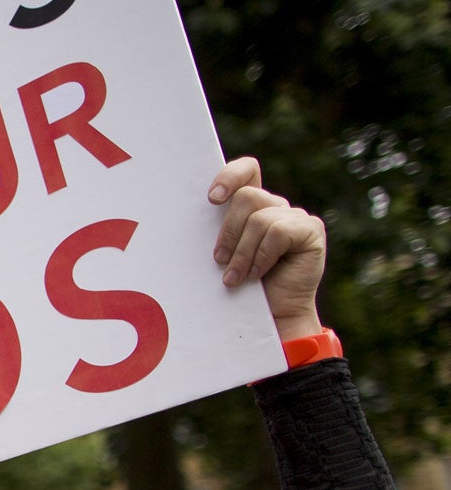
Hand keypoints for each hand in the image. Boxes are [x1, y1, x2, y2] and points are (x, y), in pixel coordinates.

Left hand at [208, 158, 325, 338]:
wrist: (269, 318)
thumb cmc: (238, 289)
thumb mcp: (221, 255)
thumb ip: (215, 232)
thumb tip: (178, 213)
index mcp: (252, 207)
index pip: (247, 171)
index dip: (230, 176)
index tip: (212, 200)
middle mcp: (275, 207)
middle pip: (247, 197)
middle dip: (228, 232)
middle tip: (219, 261)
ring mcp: (295, 217)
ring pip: (259, 219)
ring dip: (242, 253)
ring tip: (236, 278)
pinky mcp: (311, 230)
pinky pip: (279, 232)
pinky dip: (262, 256)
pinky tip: (258, 274)